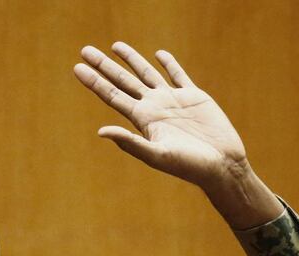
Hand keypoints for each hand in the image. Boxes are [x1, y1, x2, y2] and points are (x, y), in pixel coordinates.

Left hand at [74, 42, 248, 192]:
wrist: (221, 165)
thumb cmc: (189, 166)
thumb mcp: (157, 155)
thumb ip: (130, 143)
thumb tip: (101, 132)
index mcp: (143, 120)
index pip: (112, 96)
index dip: (94, 81)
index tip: (77, 67)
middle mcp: (154, 107)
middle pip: (123, 81)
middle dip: (104, 66)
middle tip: (85, 50)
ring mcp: (173, 100)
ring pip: (146, 74)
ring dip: (131, 60)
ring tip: (115, 46)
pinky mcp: (194, 96)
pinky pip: (178, 75)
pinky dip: (169, 63)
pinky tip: (159, 54)